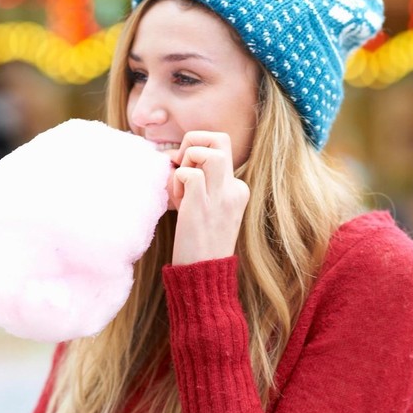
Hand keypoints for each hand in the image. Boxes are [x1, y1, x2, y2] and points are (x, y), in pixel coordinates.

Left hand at [168, 131, 249, 264]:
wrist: (204, 274)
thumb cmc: (200, 242)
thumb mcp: (209, 208)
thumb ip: (201, 183)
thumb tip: (175, 159)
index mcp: (237, 188)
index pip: (219, 148)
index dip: (196, 152)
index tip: (184, 171)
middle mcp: (234, 188)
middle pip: (219, 138)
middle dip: (193, 141)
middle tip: (181, 164)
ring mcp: (221, 196)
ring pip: (209, 151)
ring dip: (187, 158)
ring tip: (181, 182)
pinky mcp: (203, 205)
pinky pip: (189, 173)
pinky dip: (177, 180)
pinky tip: (177, 200)